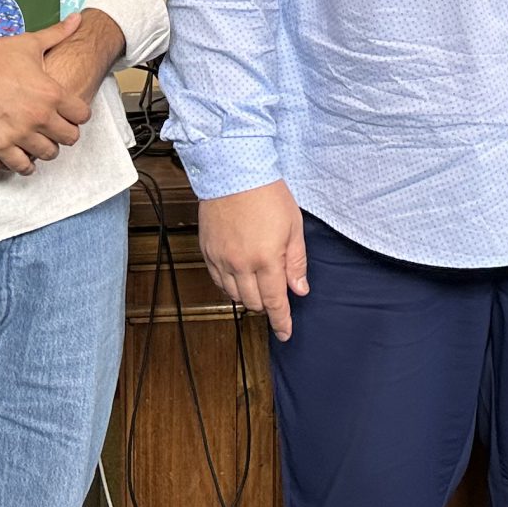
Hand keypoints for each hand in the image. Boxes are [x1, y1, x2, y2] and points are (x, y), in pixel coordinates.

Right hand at [0, 15, 90, 183]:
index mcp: (52, 92)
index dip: (78, 115)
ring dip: (45, 149)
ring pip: (47, 153)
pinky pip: (22, 165)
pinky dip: (25, 164)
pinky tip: (23, 157)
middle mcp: (40, 116)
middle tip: (56, 130)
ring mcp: (19, 133)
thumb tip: (77, 18)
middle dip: (64, 134)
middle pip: (69, 138)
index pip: (82, 115)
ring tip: (39, 143)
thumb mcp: (30, 42)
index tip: (71, 114)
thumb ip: (58, 33)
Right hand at [197, 181, 309, 338]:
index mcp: (266, 260)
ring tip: (258, 285)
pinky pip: (218, 281)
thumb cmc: (267, 195)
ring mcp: (221, 259)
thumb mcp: (294, 227)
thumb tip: (300, 289)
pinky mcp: (208, 252)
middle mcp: (241, 264)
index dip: (281, 321)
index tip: (285, 333)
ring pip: (234, 295)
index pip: (275, 302)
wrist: (234, 173)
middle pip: (253, 303)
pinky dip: (230, 286)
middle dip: (267, 306)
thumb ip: (296, 262)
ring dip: (248, 297)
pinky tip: (239, 277)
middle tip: (275, 296)